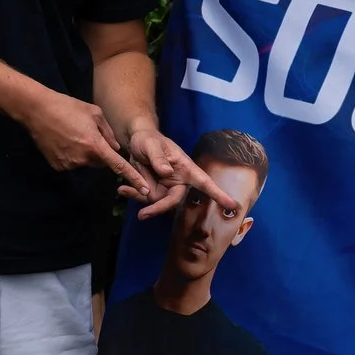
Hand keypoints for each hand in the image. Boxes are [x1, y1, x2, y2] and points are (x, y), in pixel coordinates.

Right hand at [19, 87, 150, 193]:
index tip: (145, 190)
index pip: (119, 166)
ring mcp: (68, 164)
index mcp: (95, 145)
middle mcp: (83, 158)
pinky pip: (72, 163)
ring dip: (85, 153)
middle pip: (101, 162)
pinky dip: (72, 155)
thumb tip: (116, 149)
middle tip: (90, 135)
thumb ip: (108, 134)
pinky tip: (63, 140)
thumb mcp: (95, 113)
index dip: (133, 178)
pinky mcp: (57, 166)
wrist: (37, 110)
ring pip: (86, 163)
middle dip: (101, 153)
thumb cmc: (68, 107)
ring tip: (73, 134)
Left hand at [121, 124, 243, 220]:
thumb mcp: (152, 145)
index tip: (232, 205)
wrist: (136, 142)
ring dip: (140, 199)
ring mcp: (165, 188)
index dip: (218, 194)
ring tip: (123, 190)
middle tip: (143, 215)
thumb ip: (159, 158)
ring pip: (157, 203)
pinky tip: (121, 190)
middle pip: (175, 201)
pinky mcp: (152, 191)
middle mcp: (178, 181)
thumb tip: (167, 172)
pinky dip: (132, 195)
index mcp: (186, 168)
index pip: (205, 182)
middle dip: (159, 208)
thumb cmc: (149, 140)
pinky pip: (144, 199)